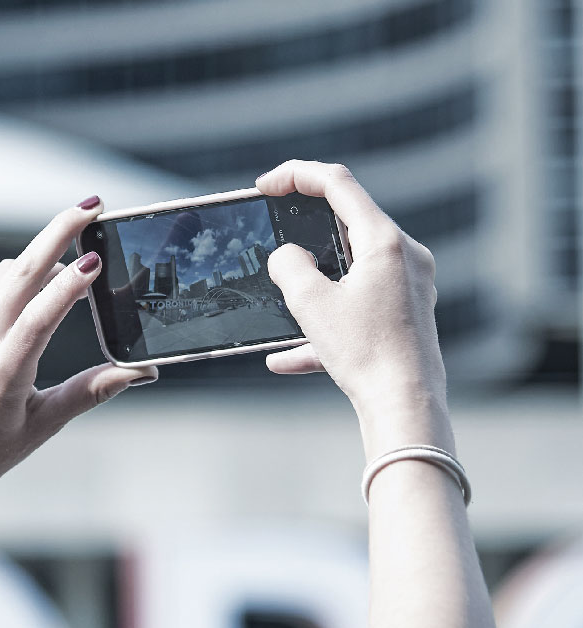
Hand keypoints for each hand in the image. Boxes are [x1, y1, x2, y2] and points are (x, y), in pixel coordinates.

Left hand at [0, 193, 156, 530]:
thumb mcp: (42, 426)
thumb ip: (89, 391)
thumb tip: (140, 372)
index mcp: (5, 371)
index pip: (43, 313)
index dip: (72, 284)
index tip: (98, 258)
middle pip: (21, 275)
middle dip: (58, 235)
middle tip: (92, 208)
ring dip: (33, 258)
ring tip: (67, 250)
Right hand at [258, 161, 446, 417]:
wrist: (405, 405)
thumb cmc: (365, 353)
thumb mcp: (311, 304)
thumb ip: (289, 267)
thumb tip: (287, 257)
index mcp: (385, 242)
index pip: (338, 184)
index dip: (297, 175)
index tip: (266, 186)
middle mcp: (405, 257)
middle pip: (348, 223)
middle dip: (305, 228)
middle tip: (273, 230)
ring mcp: (409, 286)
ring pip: (349, 270)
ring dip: (312, 282)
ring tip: (282, 298)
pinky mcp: (406, 316)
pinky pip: (357, 308)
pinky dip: (324, 324)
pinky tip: (286, 358)